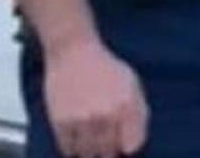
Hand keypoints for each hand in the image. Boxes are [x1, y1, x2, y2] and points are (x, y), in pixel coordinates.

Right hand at [44, 37, 147, 157]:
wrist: (73, 51)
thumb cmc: (104, 66)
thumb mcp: (132, 84)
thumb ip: (139, 114)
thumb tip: (136, 143)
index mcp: (127, 106)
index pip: (133, 145)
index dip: (128, 145)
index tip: (123, 142)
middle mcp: (106, 115)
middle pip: (109, 153)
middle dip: (109, 149)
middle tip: (105, 141)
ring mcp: (82, 120)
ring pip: (88, 154)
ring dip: (90, 151)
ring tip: (90, 137)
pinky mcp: (61, 122)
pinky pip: (68, 149)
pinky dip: (72, 147)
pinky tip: (76, 135)